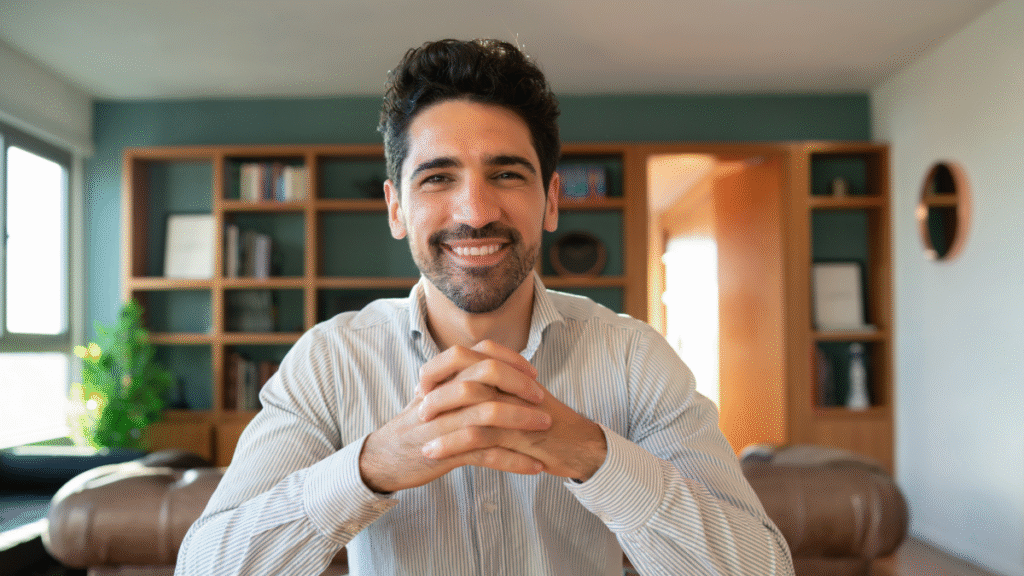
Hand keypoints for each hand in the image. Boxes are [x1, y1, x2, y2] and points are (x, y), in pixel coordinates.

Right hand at [358, 342, 550, 493]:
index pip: (480, 353)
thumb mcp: (434, 395)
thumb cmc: (417, 426)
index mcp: (442, 378)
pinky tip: (534, 467)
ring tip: (546, 426)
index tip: (532, 373)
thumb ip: (459, 378)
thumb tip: (493, 364)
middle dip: (519, 385)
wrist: (383, 458)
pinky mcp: (445, 453)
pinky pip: (485, 454)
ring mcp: (443, 424)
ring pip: (487, 414)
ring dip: (522, 420)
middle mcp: (443, 395)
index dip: (510, 359)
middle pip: (486, 376)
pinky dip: (514, 460)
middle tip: (542, 398)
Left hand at [418, 341, 607, 482]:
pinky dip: (451, 445)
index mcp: (510, 372)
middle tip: (417, 404)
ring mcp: (515, 406)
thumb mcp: (521, 398)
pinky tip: (433, 455)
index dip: (442, 365)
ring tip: (419, 433)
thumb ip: (497, 386)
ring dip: (439, 416)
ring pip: (469, 401)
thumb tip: (463, 383)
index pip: (471, 354)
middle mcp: (512, 383)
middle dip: (435, 386)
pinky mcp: (517, 434)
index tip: (423, 383)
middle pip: (465, 370)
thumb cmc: (549, 423)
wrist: (580, 446)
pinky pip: (478, 436)